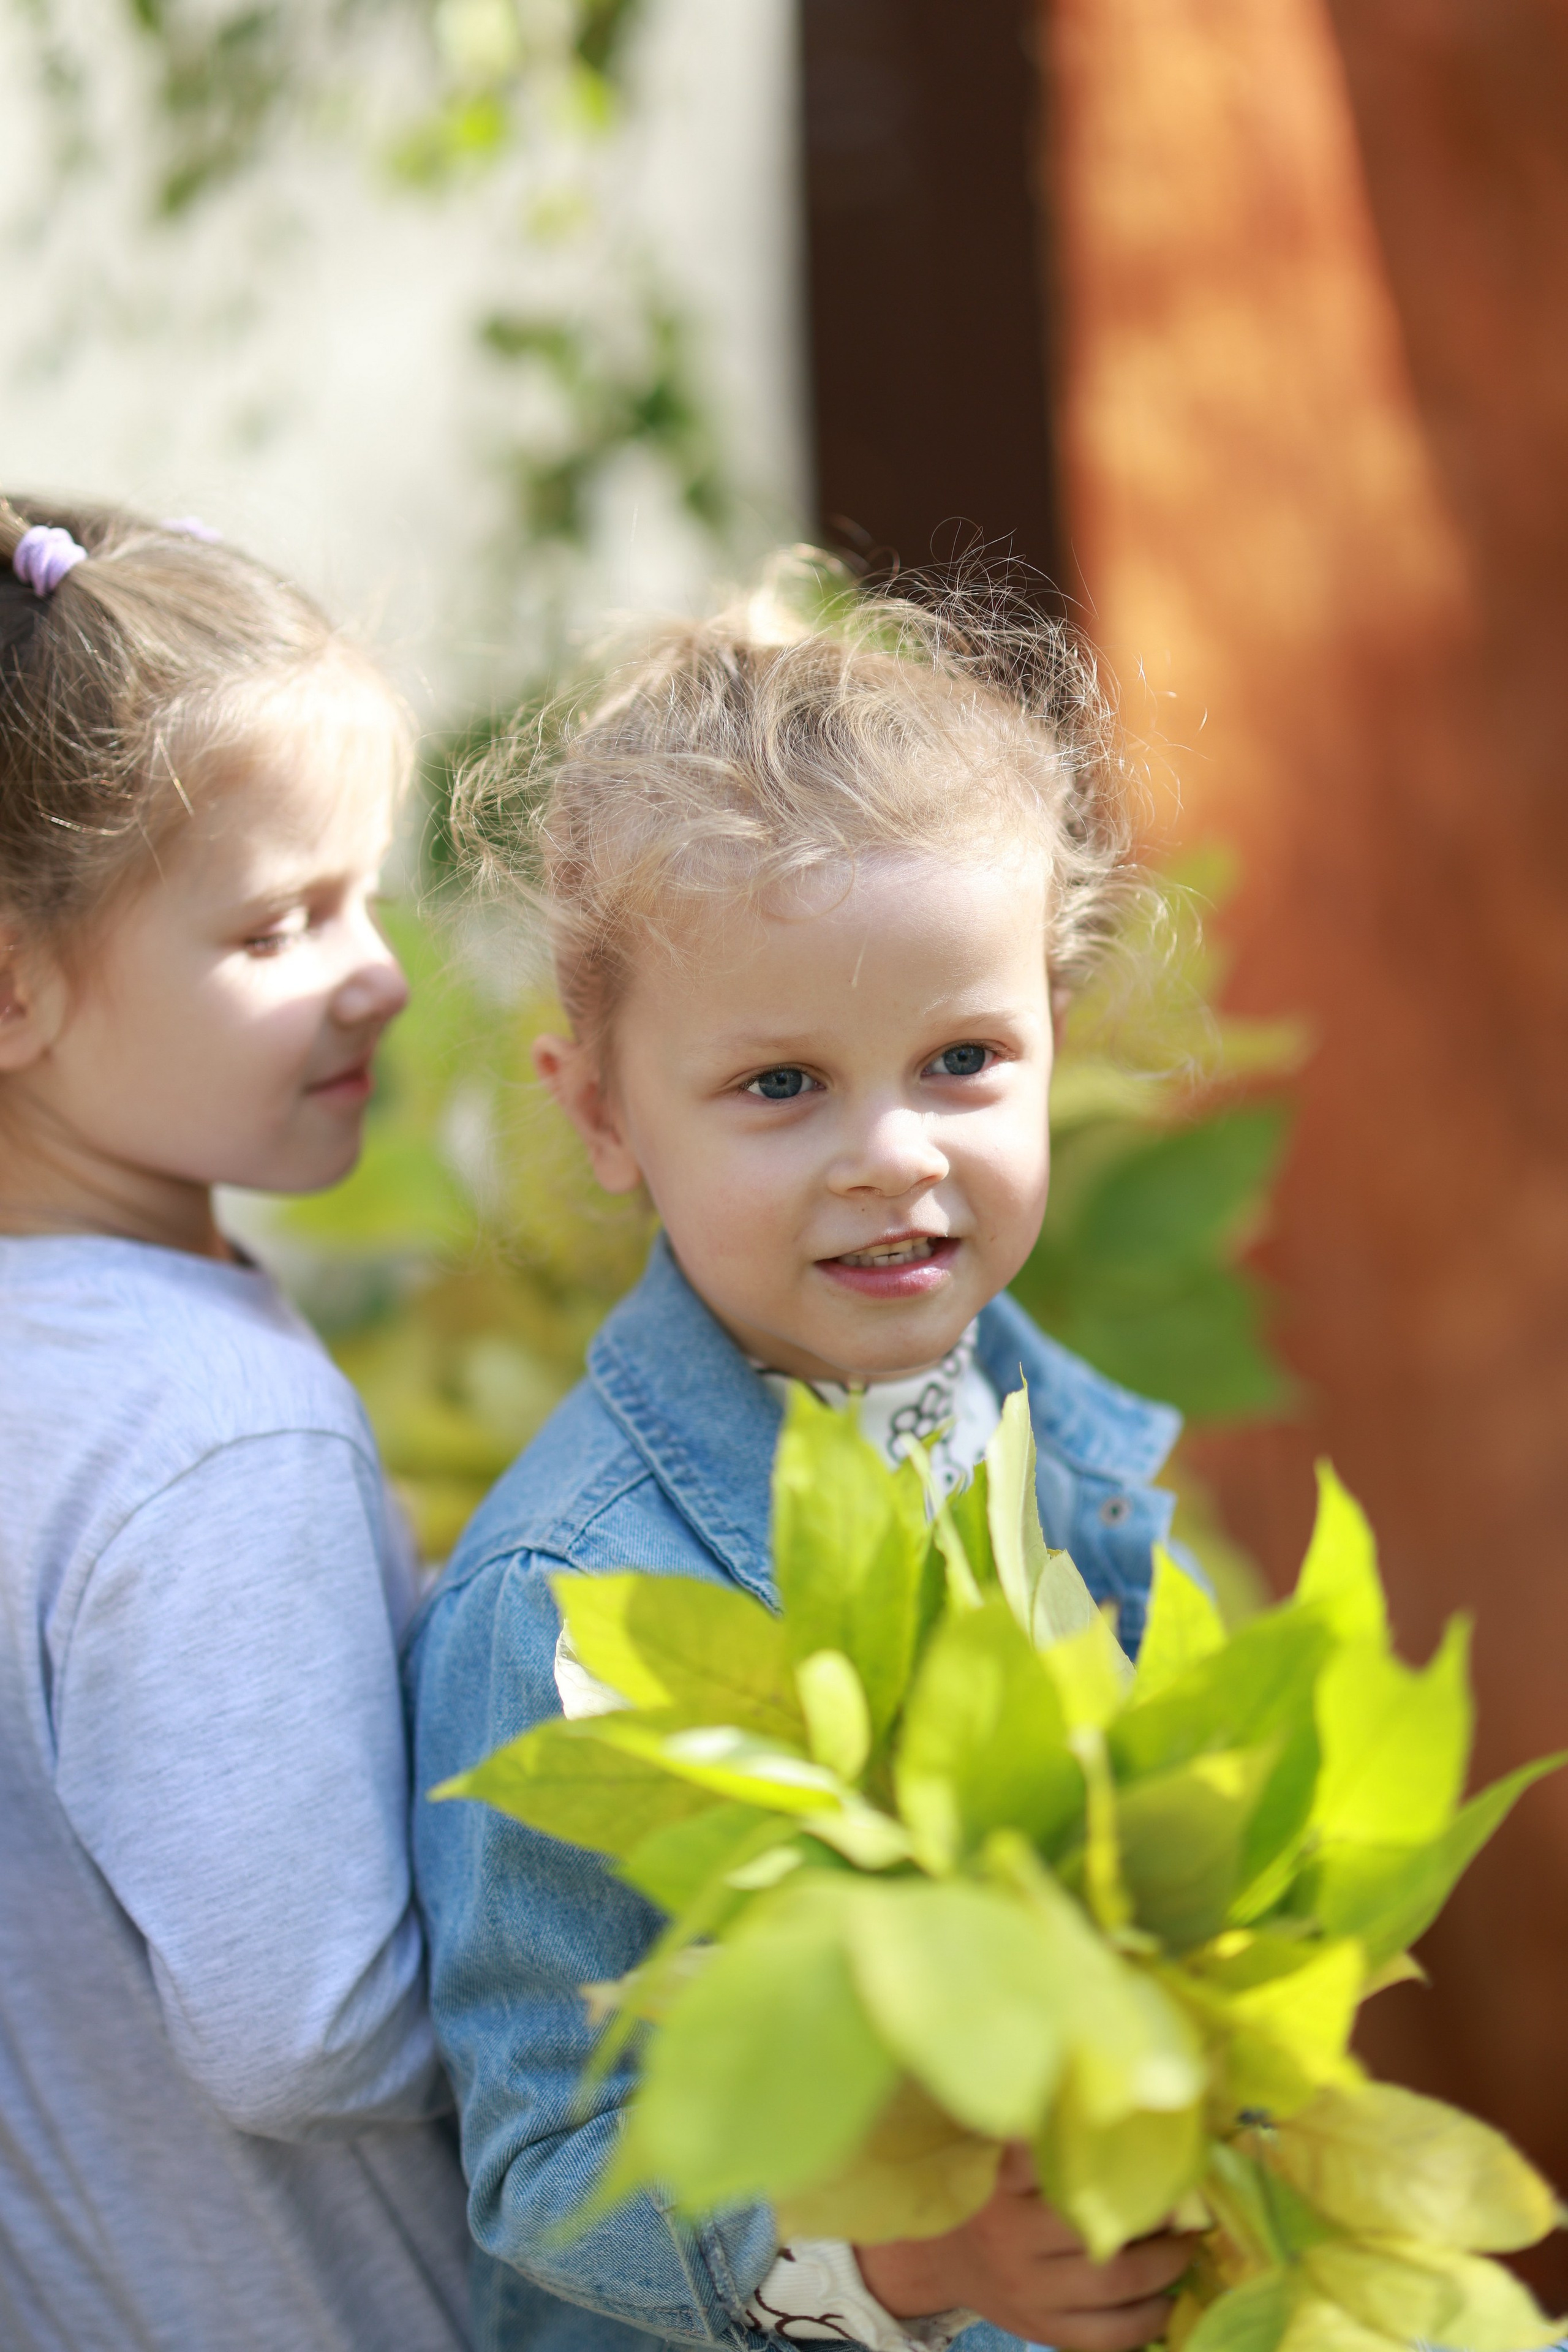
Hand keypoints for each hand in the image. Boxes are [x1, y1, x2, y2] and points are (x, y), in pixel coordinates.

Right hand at [854, 2143, 1195, 2350]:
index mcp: (1004, 2186)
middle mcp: (1013, 2241)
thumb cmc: (985, 2192)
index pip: (1057, 2165)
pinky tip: (1168, 2301)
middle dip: (1156, 2219)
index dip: (1104, 2155)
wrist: (943, 2258)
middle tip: (1186, 2201)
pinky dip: (1147, 2322)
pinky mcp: (1042, 2329)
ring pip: (1114, 2288)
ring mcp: (1029, 2293)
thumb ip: (1040, 2132)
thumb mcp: (997, 2153)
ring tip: (1186, 2245)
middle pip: (1100, 2232)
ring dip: (1165, 2268)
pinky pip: (1106, 2337)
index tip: (1149, 2145)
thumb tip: (1096, 2090)